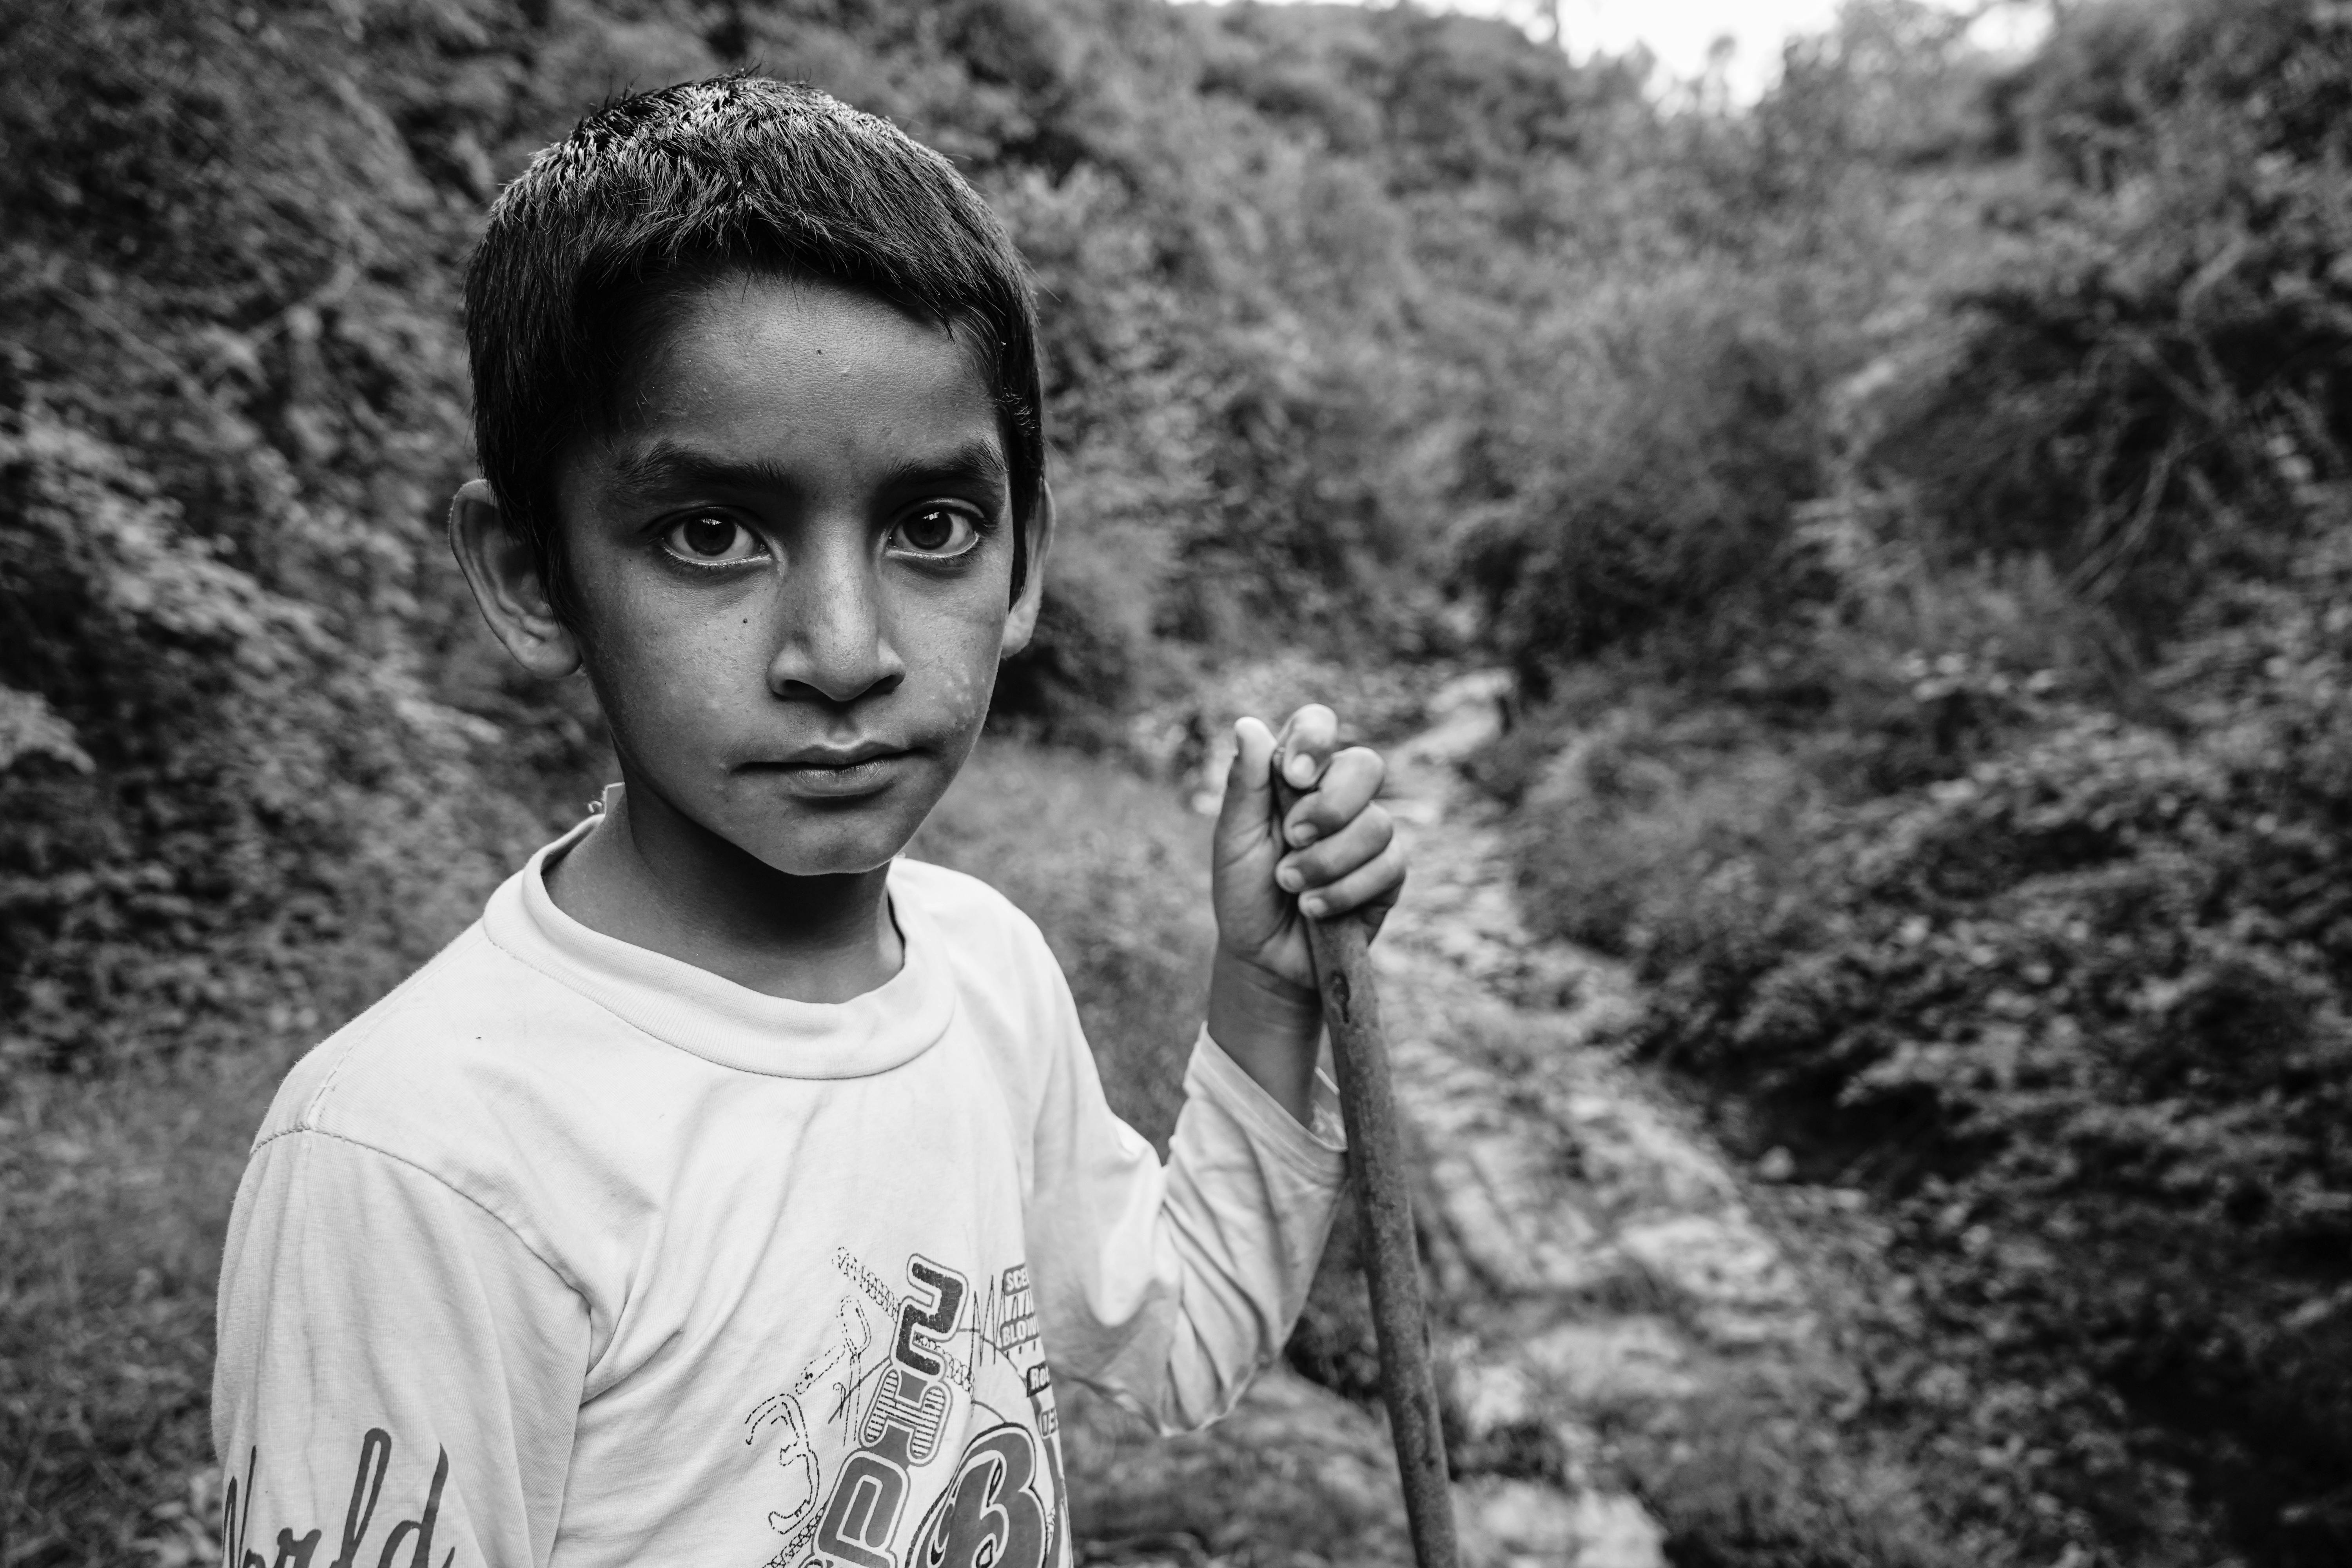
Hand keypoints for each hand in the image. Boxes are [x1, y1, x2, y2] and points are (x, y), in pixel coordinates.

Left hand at [1204, 706, 1404, 1118]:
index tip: (1294, 776)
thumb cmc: (1244, 893)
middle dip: (1329, 806)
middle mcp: (1338, 796)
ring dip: (1327, 861)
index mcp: (1297, 776)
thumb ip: (1245, 784)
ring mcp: (1368, 834)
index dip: (1315, 739)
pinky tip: (1316, 910)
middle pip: (1365, 765)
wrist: (1264, 959)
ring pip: (1377, 823)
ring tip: (1291, 887)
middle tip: (1292, 839)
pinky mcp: (1388, 873)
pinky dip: (1345, 890)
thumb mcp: (1233, 840)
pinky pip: (1388, 866)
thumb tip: (1248, 723)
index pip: (1319, 724)